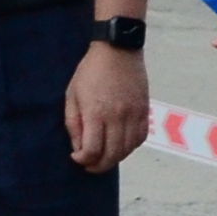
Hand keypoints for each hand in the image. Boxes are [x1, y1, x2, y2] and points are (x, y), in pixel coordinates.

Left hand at [65, 42, 150, 172]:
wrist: (118, 50)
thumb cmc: (90, 71)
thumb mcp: (72, 95)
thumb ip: (73, 123)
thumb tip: (78, 147)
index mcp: (96, 112)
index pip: (92, 149)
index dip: (83, 160)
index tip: (76, 157)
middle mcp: (117, 116)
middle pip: (112, 154)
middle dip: (99, 165)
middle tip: (89, 165)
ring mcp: (134, 114)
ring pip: (128, 149)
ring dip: (115, 158)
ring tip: (104, 157)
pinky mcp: (144, 110)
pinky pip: (140, 137)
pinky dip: (130, 147)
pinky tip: (120, 145)